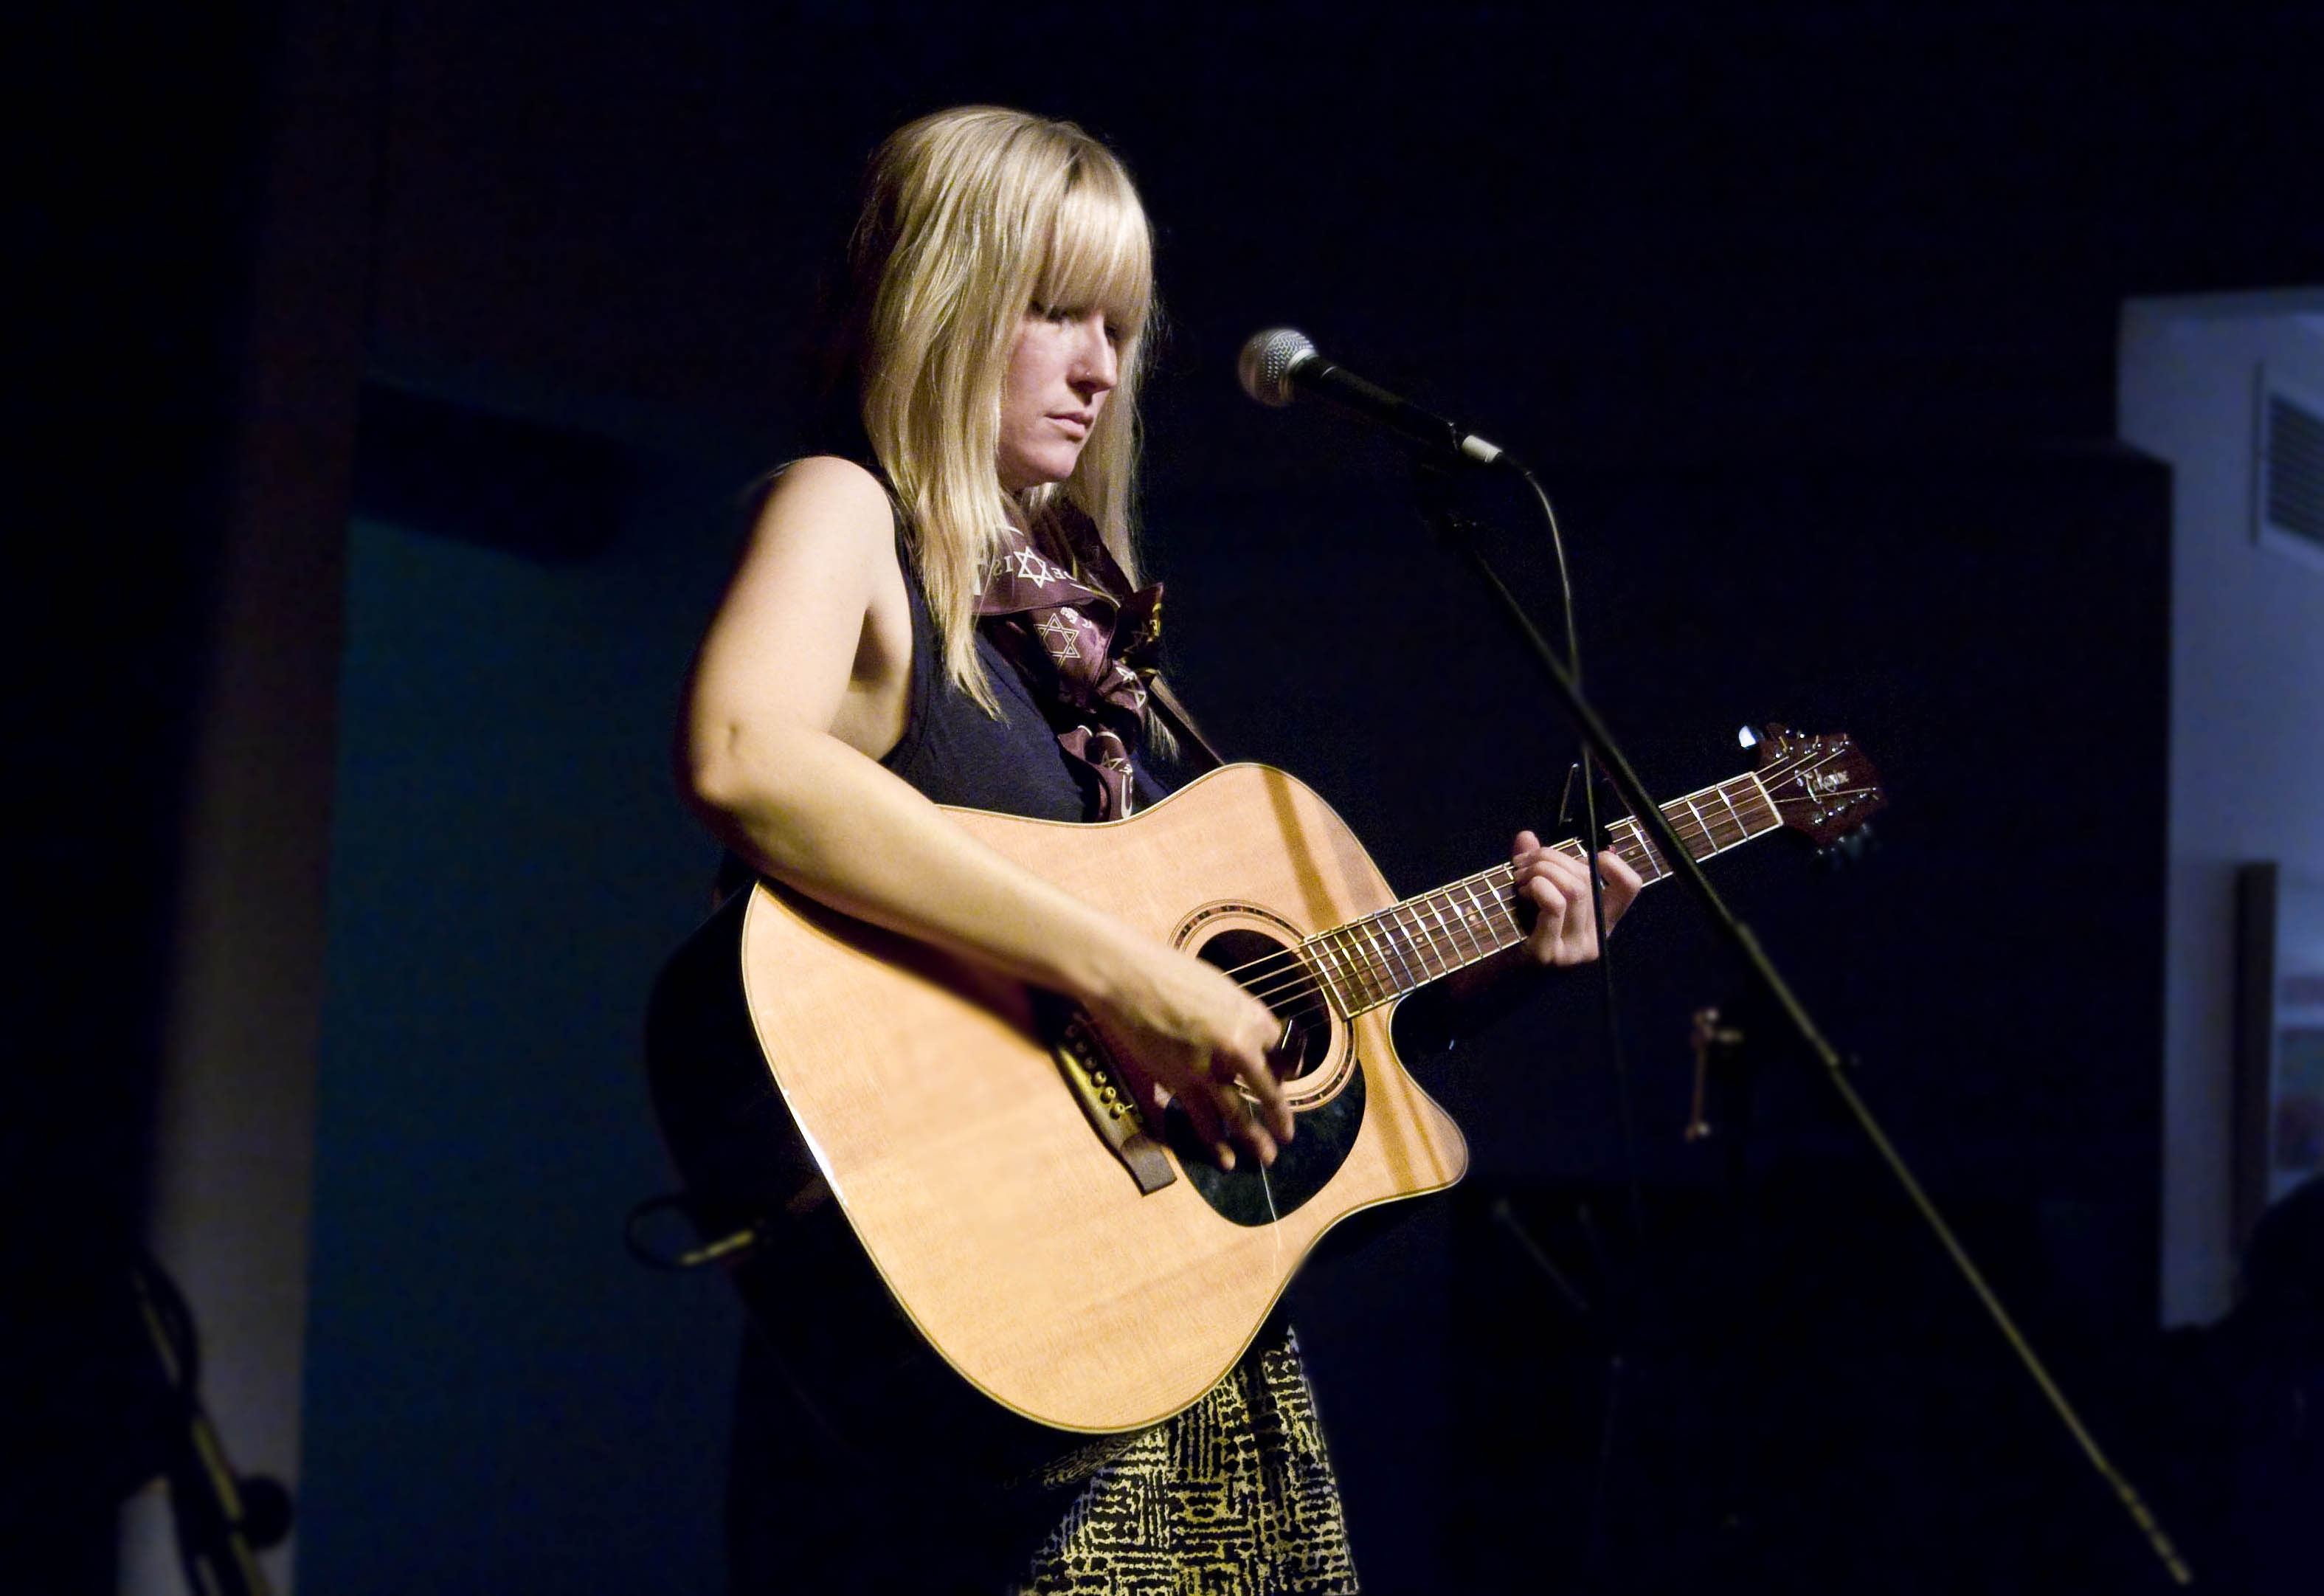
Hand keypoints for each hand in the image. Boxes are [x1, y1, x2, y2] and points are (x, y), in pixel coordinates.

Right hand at [1083, 943, 1294, 1170]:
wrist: (1129, 978)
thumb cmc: (1169, 972)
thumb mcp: (1218, 987)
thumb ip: (1236, 1016)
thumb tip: (1244, 1037)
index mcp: (1251, 1016)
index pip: (1279, 1048)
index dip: (1280, 1064)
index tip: (1278, 1075)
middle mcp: (1238, 1046)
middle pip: (1268, 1088)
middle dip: (1279, 1115)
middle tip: (1286, 1134)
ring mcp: (1209, 1068)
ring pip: (1238, 1113)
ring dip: (1254, 1138)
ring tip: (1267, 1157)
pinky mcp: (1181, 1082)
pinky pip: (1204, 1119)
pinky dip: (1216, 1142)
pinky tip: (1226, 1158)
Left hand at [1509, 831, 1641, 966]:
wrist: (1488, 983)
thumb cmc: (1513, 937)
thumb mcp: (1531, 898)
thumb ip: (1534, 868)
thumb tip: (1526, 837)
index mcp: (1600, 924)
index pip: (1630, 887)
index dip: (1614, 863)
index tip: (1582, 858)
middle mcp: (1594, 940)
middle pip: (1587, 880)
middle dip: (1551, 858)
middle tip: (1523, 863)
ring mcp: (1573, 950)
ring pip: (1573, 889)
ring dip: (1541, 871)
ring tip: (1519, 878)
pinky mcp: (1549, 955)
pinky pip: (1554, 905)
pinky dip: (1537, 886)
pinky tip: (1521, 891)